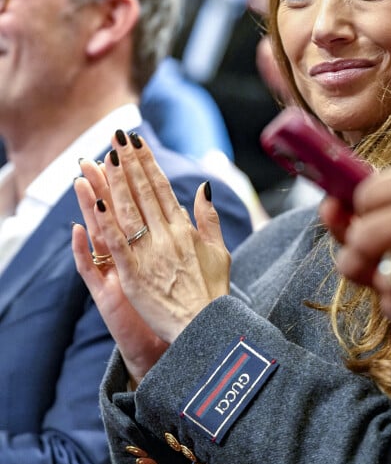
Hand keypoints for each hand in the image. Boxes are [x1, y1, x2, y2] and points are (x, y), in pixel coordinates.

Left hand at [72, 131, 230, 381]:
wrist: (206, 328)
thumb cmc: (213, 292)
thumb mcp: (220, 251)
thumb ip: (209, 218)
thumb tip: (205, 187)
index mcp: (185, 229)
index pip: (162, 188)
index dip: (148, 163)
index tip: (137, 142)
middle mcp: (168, 236)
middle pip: (144, 192)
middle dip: (129, 162)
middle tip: (117, 135)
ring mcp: (150, 255)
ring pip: (129, 211)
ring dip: (115, 182)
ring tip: (103, 156)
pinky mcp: (135, 275)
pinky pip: (118, 244)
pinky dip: (107, 223)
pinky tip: (96, 202)